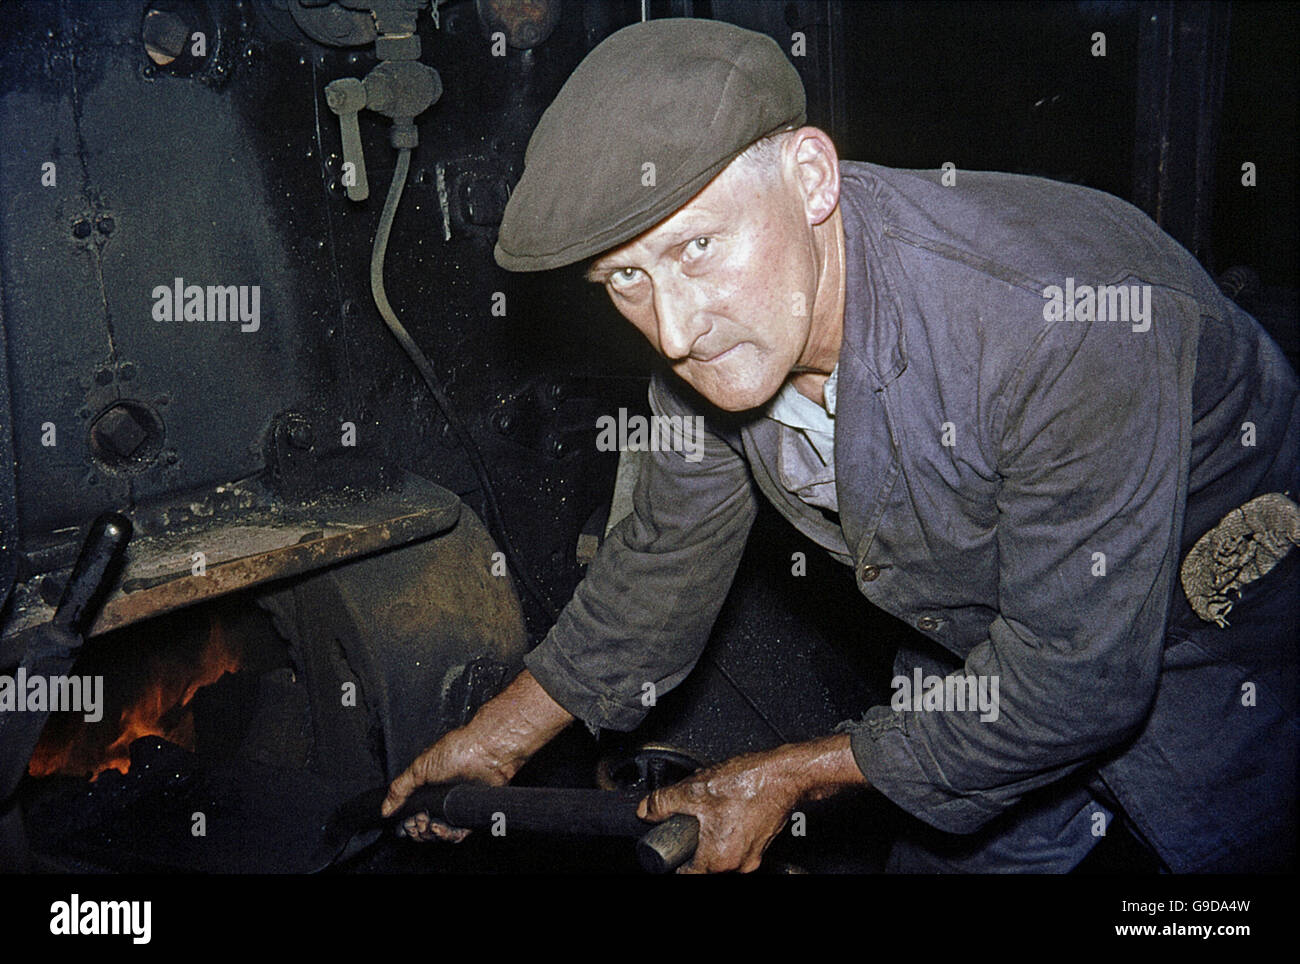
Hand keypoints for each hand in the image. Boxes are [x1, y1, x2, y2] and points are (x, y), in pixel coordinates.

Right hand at [381, 726, 509, 841]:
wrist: (486, 753)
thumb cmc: (458, 751)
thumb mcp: (419, 768)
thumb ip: (400, 788)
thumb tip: (384, 808)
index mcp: (428, 788)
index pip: (413, 814)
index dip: (407, 822)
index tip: (406, 822)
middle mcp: (442, 799)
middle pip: (425, 827)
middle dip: (417, 829)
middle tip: (418, 821)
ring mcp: (456, 806)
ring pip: (441, 833)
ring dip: (432, 834)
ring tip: (430, 824)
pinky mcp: (471, 813)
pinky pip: (459, 833)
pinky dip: (449, 835)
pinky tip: (441, 828)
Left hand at [636, 734, 865, 872]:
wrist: (784, 774)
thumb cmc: (748, 783)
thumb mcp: (694, 788)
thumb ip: (664, 802)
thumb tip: (646, 810)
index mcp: (718, 859)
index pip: (684, 873)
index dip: (673, 856)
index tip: (671, 840)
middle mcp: (737, 865)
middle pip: (702, 863)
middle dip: (693, 841)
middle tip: (692, 817)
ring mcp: (752, 857)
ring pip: (719, 852)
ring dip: (710, 834)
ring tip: (712, 809)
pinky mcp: (760, 845)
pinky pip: (735, 843)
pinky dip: (727, 829)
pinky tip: (728, 807)